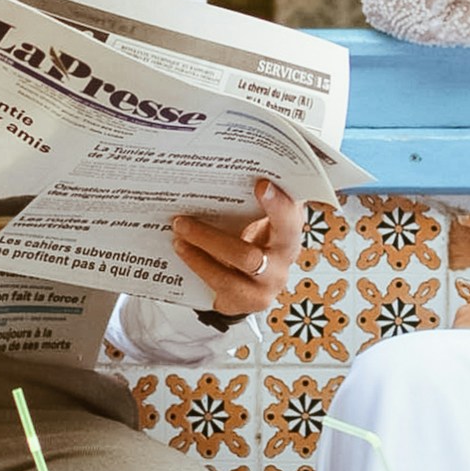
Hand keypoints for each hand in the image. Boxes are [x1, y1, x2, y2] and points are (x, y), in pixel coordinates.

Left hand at [171, 179, 301, 316]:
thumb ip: (253, 203)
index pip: (291, 220)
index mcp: (288, 236)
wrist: (251, 283)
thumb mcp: (259, 222)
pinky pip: (217, 286)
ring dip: (200, 250)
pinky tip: (181, 250)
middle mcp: (281, 264)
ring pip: (232, 271)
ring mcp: (263, 288)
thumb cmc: (255, 242)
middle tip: (184, 219)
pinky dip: (197, 265)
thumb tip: (230, 168)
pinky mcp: (242, 303)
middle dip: (212, 237)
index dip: (279, 205)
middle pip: (252, 255)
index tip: (261, 184)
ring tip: (178, 232)